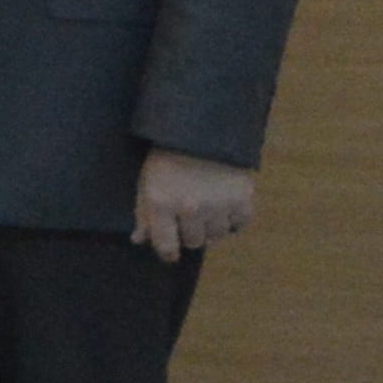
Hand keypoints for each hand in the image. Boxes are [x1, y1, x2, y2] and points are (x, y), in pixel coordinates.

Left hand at [132, 147, 254, 261]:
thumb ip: (143, 212)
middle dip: (189, 233)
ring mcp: (219, 205)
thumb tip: (139, 240)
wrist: (202, 130)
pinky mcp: (243, 198)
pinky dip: (234, 219)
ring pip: (217, 236)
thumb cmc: (167, 157)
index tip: (170, 251)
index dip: (167, 252)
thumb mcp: (147, 181)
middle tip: (188, 218)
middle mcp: (191, 209)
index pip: (166, 246)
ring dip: (211, 227)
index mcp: (162, 204)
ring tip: (207, 209)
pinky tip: (226, 207)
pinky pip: (240, 224)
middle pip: (194, 242)